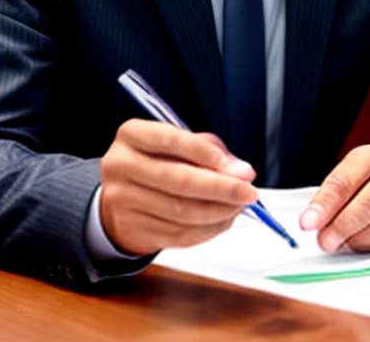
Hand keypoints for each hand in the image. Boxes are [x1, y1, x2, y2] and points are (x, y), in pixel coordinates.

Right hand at [99, 119, 258, 255]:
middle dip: (223, 188)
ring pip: (181, 212)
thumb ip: (211, 151)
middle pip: (179, 181)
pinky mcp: (131, 229)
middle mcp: (120, 166)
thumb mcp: (181, 145)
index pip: (172, 141)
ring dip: (219, 212)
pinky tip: (222, 221)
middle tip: (249, 192)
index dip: (208, 154)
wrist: (122, 199)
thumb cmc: (159, 163)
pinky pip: (177, 234)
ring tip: (238, 207)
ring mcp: (120, 200)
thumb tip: (241, 172)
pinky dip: (207, 230)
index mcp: (132, 135)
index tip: (238, 168)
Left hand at [299, 143, 369, 252]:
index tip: (308, 223)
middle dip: (342, 227)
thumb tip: (314, 223)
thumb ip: (333, 194)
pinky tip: (367, 240)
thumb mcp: (354, 169)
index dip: (325, 204)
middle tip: (325, 241)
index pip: (346, 180)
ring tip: (345, 240)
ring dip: (358, 240)